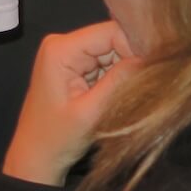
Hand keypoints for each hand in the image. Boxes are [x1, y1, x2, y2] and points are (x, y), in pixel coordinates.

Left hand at [2, 20, 139, 185]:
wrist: (36, 158)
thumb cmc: (56, 139)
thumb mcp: (92, 112)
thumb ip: (120, 81)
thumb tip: (152, 58)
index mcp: (61, 49)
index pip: (112, 32)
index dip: (137, 48)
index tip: (155, 71)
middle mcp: (63, 44)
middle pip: (114, 39)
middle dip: (132, 61)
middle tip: (146, 87)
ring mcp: (69, 54)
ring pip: (113, 52)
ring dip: (126, 72)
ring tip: (131, 95)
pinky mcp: (75, 67)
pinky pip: (106, 64)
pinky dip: (117, 78)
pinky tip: (120, 95)